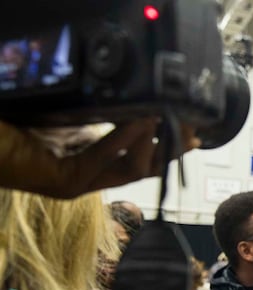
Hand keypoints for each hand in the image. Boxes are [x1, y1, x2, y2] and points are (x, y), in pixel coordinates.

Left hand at [0, 119, 199, 197]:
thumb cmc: (14, 122)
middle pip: (142, 169)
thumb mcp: (68, 113)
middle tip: (193, 133)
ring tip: (165, 119)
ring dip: (150, 142)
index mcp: (89, 161)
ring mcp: (75, 183)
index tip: (192, 132)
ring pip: (128, 169)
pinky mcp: (60, 182)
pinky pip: (100, 160)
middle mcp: (86, 177)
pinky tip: (138, 121)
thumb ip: (99, 114)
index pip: (139, 158)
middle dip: (170, 151)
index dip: (167, 147)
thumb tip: (138, 101)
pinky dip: (121, 139)